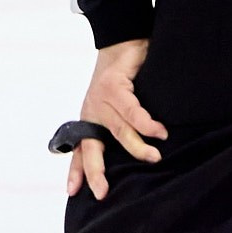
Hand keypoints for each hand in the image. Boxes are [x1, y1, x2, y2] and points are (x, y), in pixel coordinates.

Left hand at [67, 38, 166, 200]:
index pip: (81, 150)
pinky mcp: (114, 86)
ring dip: (137, 146)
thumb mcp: (118, 106)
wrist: (122, 40)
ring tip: (154, 158)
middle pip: (92, 147)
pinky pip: (131, 110)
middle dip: (96, 171)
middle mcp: (92, 112)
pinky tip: (159, 132)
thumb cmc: (125, 76)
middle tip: (103, 191)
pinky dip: (146, 123)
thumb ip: (123, 127)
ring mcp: (101, 100)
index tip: (72, 192)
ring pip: (118, 130)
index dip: (77, 171)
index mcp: (91, 120)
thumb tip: (142, 152)